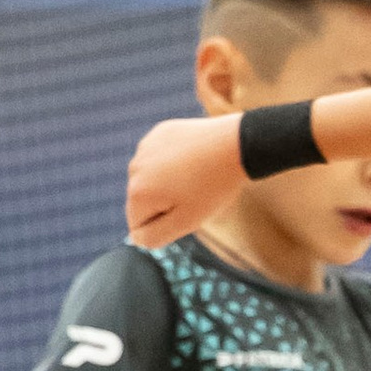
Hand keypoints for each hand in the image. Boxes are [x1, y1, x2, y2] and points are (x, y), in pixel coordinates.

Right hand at [126, 113, 246, 245]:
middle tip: (195, 193)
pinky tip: (196, 158)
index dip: (166, 224)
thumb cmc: (213, 187)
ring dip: (169, 183)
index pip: (138, 227)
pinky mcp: (159, 133)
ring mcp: (146, 148)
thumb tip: (135, 238)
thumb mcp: (186, 221)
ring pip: (152, 180)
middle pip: (144, 202)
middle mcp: (134, 169)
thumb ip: (155, 236)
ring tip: (197, 175)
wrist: (236, 144)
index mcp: (137, 193)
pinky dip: (174, 162)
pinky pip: (161, 159)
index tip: (188, 209)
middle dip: (166, 204)